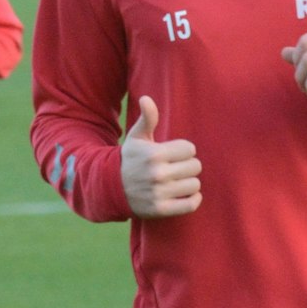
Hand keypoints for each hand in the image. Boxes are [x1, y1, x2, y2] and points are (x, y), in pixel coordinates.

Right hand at [120, 96, 201, 217]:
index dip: (184, 150)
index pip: (190, 149)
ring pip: (195, 185)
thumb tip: (146, 98)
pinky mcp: (161, 209)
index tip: (174, 154)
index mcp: (154, 154)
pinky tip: (185, 194)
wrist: (111, 188)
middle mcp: (157, 174)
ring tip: (178, 181)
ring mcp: (159, 193)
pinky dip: (193, 200)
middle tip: (177, 168)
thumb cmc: (130, 159)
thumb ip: (147, 118)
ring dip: (189, 183)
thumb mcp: (136, 138)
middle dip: (188, 166)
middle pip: (195, 167)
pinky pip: (191, 204)